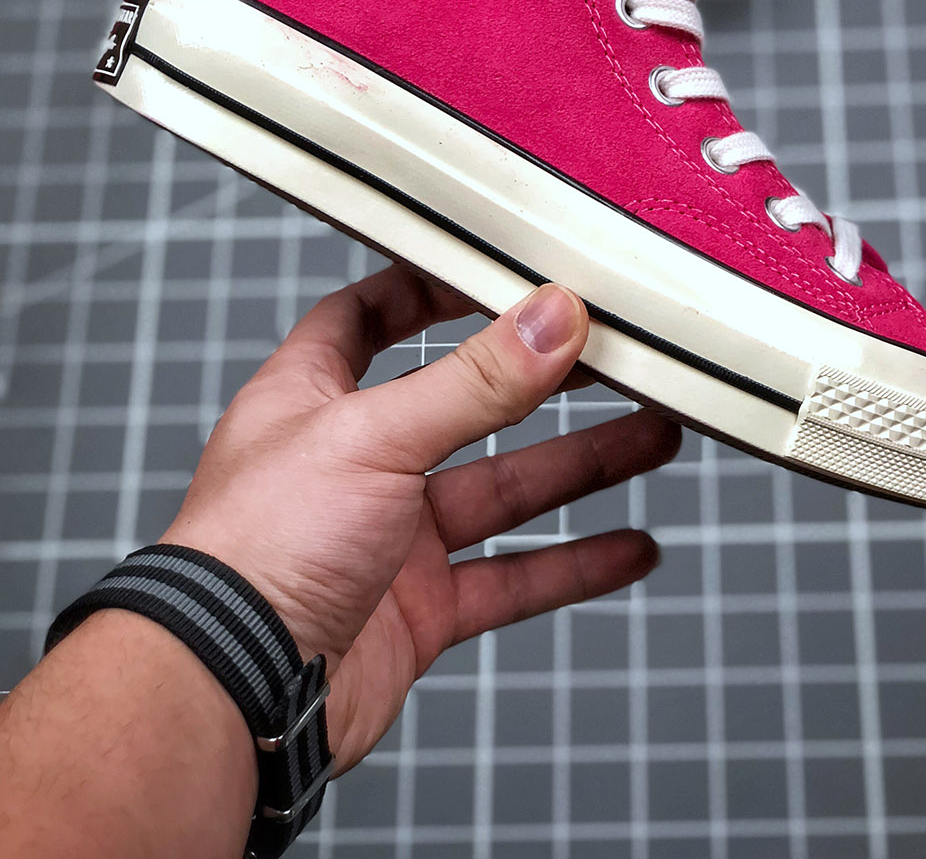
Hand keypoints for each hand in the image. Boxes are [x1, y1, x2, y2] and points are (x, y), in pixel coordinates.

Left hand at [159, 263, 679, 770]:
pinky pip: (511, 577)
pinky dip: (573, 564)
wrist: (231, 695)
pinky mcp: (416, 610)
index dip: (427, 288)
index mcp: (313, 397)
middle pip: (464, 405)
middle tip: (615, 357)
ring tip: (656, 436)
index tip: (497, 268)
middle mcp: (352, 462)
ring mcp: (387, 539)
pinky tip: (631, 549)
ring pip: (501, 490)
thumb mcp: (376, 436)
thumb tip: (553, 316)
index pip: (368, 317)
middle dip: (542, 383)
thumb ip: (475, 380)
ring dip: (580, 466)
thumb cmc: (257, 551)